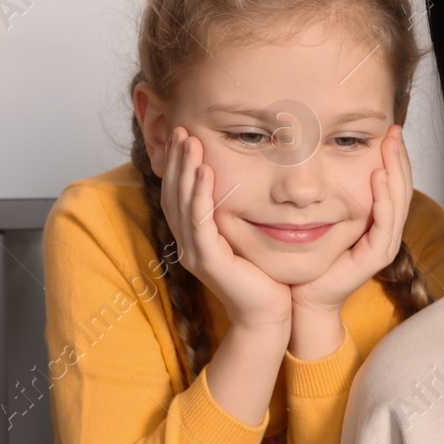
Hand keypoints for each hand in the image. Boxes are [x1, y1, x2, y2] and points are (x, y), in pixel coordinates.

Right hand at [159, 125, 291, 332]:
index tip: (184, 136)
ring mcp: (195, 254)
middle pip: (173, 194)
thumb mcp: (246, 237)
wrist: (269, 313)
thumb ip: (237, 213)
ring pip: (183, 204)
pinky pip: (200, 222)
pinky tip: (205, 173)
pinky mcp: (208, 262)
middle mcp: (189, 244)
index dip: (178, 165)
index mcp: (195, 238)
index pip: (178, 194)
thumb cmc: (264, 277)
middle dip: (177, 160)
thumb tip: (242, 183)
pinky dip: (200, 196)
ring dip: (186, 170)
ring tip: (190, 143)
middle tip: (180, 130)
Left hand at [288, 124, 413, 314]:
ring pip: (398, 201)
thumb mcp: (321, 215)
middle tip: (394, 130)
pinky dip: (383, 198)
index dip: (392, 156)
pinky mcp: (376, 256)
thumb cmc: (309, 257)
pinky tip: (377, 176)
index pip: (392, 182)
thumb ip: (329, 192)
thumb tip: (320, 155)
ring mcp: (383, 244)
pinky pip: (385, 222)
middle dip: (399, 157)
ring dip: (396, 171)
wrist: (304, 295)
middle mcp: (384, 230)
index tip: (388, 129)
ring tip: (391, 145)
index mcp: (376, 220)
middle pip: (401, 187)